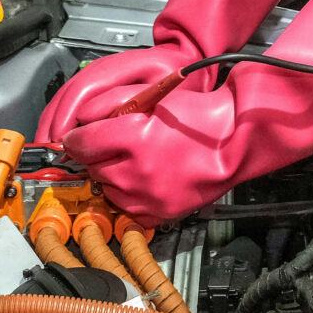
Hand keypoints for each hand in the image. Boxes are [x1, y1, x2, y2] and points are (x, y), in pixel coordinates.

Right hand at [39, 45, 185, 146]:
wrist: (185, 61)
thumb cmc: (179, 76)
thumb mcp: (165, 91)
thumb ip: (132, 106)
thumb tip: (95, 125)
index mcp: (121, 65)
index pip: (85, 88)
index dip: (68, 114)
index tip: (62, 138)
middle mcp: (103, 67)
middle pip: (68, 93)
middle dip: (54, 122)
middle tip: (49, 150)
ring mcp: (96, 74)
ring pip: (65, 96)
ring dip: (53, 122)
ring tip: (48, 148)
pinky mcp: (95, 84)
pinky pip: (71, 101)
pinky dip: (61, 119)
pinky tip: (59, 137)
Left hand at [61, 88, 246, 221]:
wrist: (236, 141)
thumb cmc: (201, 117)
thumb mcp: (153, 99)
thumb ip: (112, 107)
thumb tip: (82, 122)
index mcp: (135, 138)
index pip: (83, 143)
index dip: (77, 138)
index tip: (76, 138)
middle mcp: (138, 172)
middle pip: (93, 167)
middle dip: (96, 156)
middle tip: (111, 145)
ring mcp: (149, 196)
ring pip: (107, 190)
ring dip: (111, 176)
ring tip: (131, 161)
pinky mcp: (160, 212)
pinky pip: (128, 210)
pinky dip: (129, 196)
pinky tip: (141, 181)